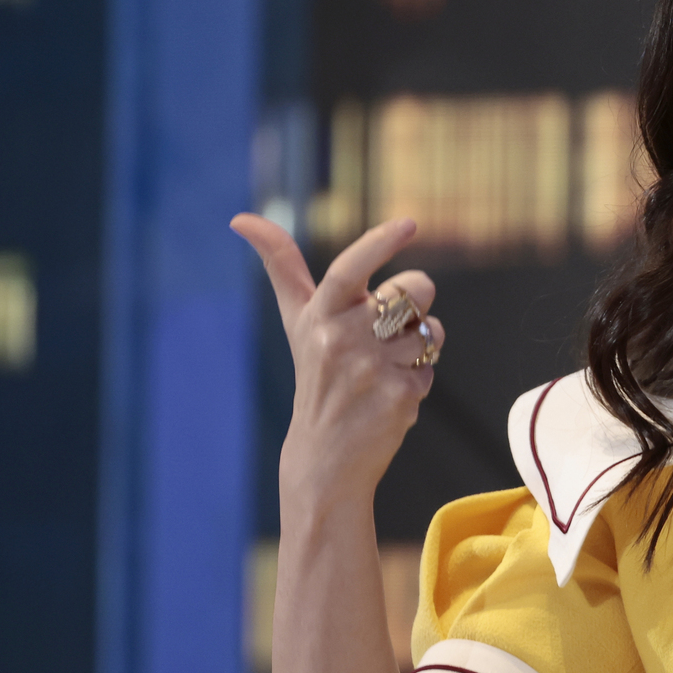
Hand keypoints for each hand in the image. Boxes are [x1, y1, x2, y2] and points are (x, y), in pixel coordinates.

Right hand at [232, 214, 444, 505]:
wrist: (324, 454)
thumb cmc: (316, 373)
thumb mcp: (297, 320)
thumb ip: (281, 266)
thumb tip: (241, 218)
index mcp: (320, 315)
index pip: (350, 269)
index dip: (380, 243)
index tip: (409, 223)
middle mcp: (342, 339)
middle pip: (414, 290)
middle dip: (416, 301)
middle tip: (388, 328)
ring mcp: (371, 369)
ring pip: (430, 330)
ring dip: (419, 345)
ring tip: (384, 366)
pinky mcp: (399, 395)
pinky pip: (431, 368)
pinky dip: (418, 378)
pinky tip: (389, 394)